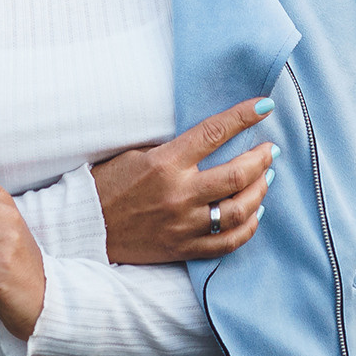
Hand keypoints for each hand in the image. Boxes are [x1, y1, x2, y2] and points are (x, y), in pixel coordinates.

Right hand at [90, 98, 278, 265]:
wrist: (85, 227)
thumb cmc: (108, 184)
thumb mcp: (137, 154)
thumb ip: (175, 150)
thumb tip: (212, 138)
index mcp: (165, 163)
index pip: (213, 132)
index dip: (242, 116)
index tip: (264, 107)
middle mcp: (178, 194)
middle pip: (237, 175)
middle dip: (261, 158)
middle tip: (270, 149)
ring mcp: (183, 225)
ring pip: (239, 210)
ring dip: (260, 191)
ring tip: (267, 178)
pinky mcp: (183, 248)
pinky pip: (227, 242)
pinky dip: (248, 227)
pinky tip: (255, 213)